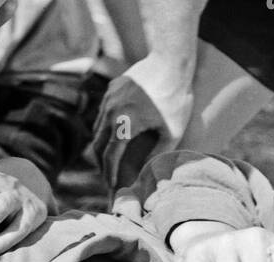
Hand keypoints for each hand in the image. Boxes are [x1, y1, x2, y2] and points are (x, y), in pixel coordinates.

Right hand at [93, 53, 194, 194]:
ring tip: (108, 158)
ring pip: (97, 128)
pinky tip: (113, 134)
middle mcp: (111, 112)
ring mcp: (109, 98)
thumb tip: (145, 173)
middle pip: (98, 145)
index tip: (111, 186)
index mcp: (124, 125)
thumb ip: (157, 154)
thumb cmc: (175, 99)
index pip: (110, 156)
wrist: (170, 62)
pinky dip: (105, 127)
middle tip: (107, 176)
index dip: (109, 174)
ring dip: (101, 145)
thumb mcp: (171, 133)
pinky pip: (103, 113)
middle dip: (101, 163)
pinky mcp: (112, 88)